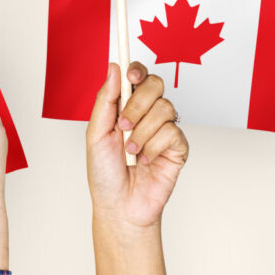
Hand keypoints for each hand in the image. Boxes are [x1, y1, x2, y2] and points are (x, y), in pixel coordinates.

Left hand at [86, 62, 188, 228]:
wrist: (119, 206)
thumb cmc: (105, 174)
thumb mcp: (96, 134)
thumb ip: (106, 100)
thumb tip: (114, 68)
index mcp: (126, 107)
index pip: (138, 77)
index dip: (137, 70)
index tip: (131, 76)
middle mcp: (147, 114)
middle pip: (155, 85)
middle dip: (137, 104)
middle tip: (123, 125)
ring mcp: (164, 129)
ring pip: (164, 108)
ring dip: (142, 132)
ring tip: (131, 151)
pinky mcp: (178, 146)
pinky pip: (172, 132)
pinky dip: (154, 147)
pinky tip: (145, 160)